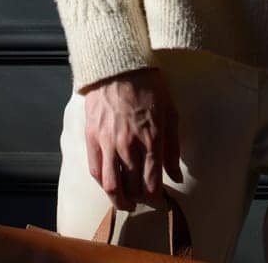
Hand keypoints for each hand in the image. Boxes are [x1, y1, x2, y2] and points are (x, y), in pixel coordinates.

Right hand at [81, 66, 183, 211]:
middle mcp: (129, 146)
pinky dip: (102, 183)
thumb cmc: (149, 87)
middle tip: (143, 199)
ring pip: (111, 186)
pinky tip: (109, 184)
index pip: (152, 185)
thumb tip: (176, 177)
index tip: (159, 200)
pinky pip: (95, 170)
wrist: (119, 65)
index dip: (156, 199)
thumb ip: (173, 148)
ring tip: (125, 202)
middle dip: (139, 200)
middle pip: (132, 188)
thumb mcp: (170, 113)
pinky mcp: (92, 137)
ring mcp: (108, 143)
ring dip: (119, 200)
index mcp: (151, 140)